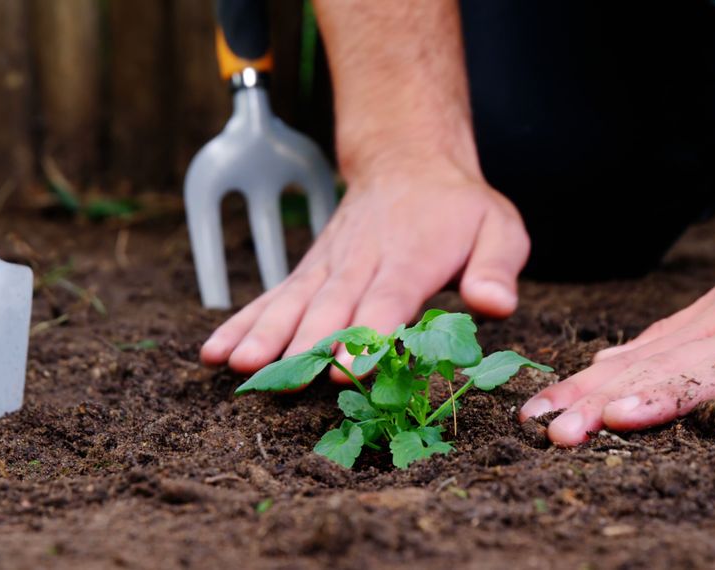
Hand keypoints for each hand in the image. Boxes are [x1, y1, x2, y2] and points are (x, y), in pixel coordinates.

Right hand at [200, 161, 529, 381]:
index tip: (347, 369)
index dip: (367, 335)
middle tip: (280, 379)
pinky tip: (213, 353)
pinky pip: (272, 298)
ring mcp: (329, 267)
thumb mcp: (500, 229)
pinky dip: (242, 324)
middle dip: (304, 345)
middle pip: (330, 307)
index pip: (387, 300)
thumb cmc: (460, 209)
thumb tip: (495, 305)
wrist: (409, 161)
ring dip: (263, 335)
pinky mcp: (309, 272)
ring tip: (237, 366)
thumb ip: (497, 267)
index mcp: (412, 258)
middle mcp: (363, 262)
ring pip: (292, 303)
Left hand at [520, 198, 714, 444]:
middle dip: (604, 400)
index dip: (585, 388)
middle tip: (554, 429)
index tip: (535, 414)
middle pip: (666, 368)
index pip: (639, 360)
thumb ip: (676, 339)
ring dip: (668, 395)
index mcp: (712, 323)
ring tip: (618, 419)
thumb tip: (607, 365)